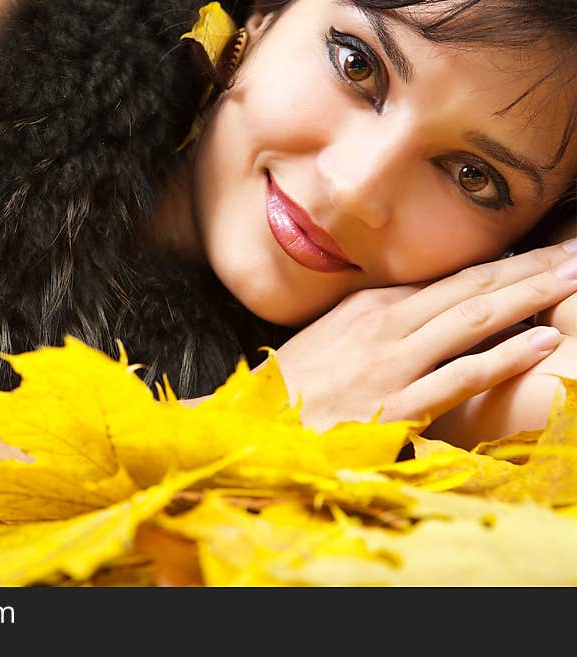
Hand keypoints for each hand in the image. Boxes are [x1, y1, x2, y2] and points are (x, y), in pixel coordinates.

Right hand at [271, 240, 576, 431]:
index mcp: (368, 305)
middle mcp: (384, 324)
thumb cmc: (292, 388)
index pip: (449, 277)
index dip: (502, 263)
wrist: (253, 427)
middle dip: (530, 268)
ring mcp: (392, 363)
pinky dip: (506, 357)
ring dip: (531, 297)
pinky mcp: (397, 405)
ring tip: (574, 281)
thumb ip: (374, 321)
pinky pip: (461, 375)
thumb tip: (415, 312)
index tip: (541, 252)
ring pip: (474, 320)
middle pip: (471, 288)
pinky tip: (543, 342)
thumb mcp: (329, 339)